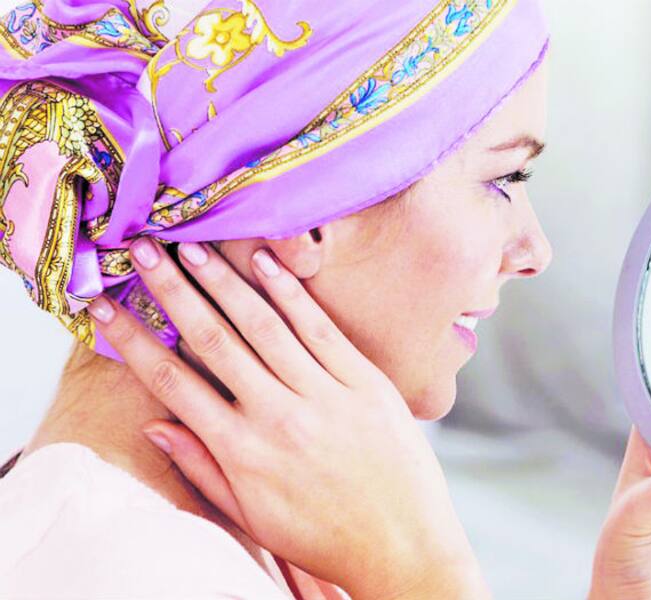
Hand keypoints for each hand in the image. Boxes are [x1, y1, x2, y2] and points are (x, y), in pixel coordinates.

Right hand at [86, 239, 489, 599]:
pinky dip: (289, 292)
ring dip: (223, 281)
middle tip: (144, 250)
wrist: (402, 544)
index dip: (133, 340)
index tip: (105, 308)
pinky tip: (263, 263)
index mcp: (242, 451)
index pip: (173, 383)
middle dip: (173, 291)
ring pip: (264, 324)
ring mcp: (324, 394)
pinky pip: (320, 327)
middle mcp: (278, 416)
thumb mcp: (252, 516)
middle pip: (214, 340)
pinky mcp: (364, 381)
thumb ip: (201, 468)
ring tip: (192, 247)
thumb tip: (155, 426)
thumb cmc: (324, 533)